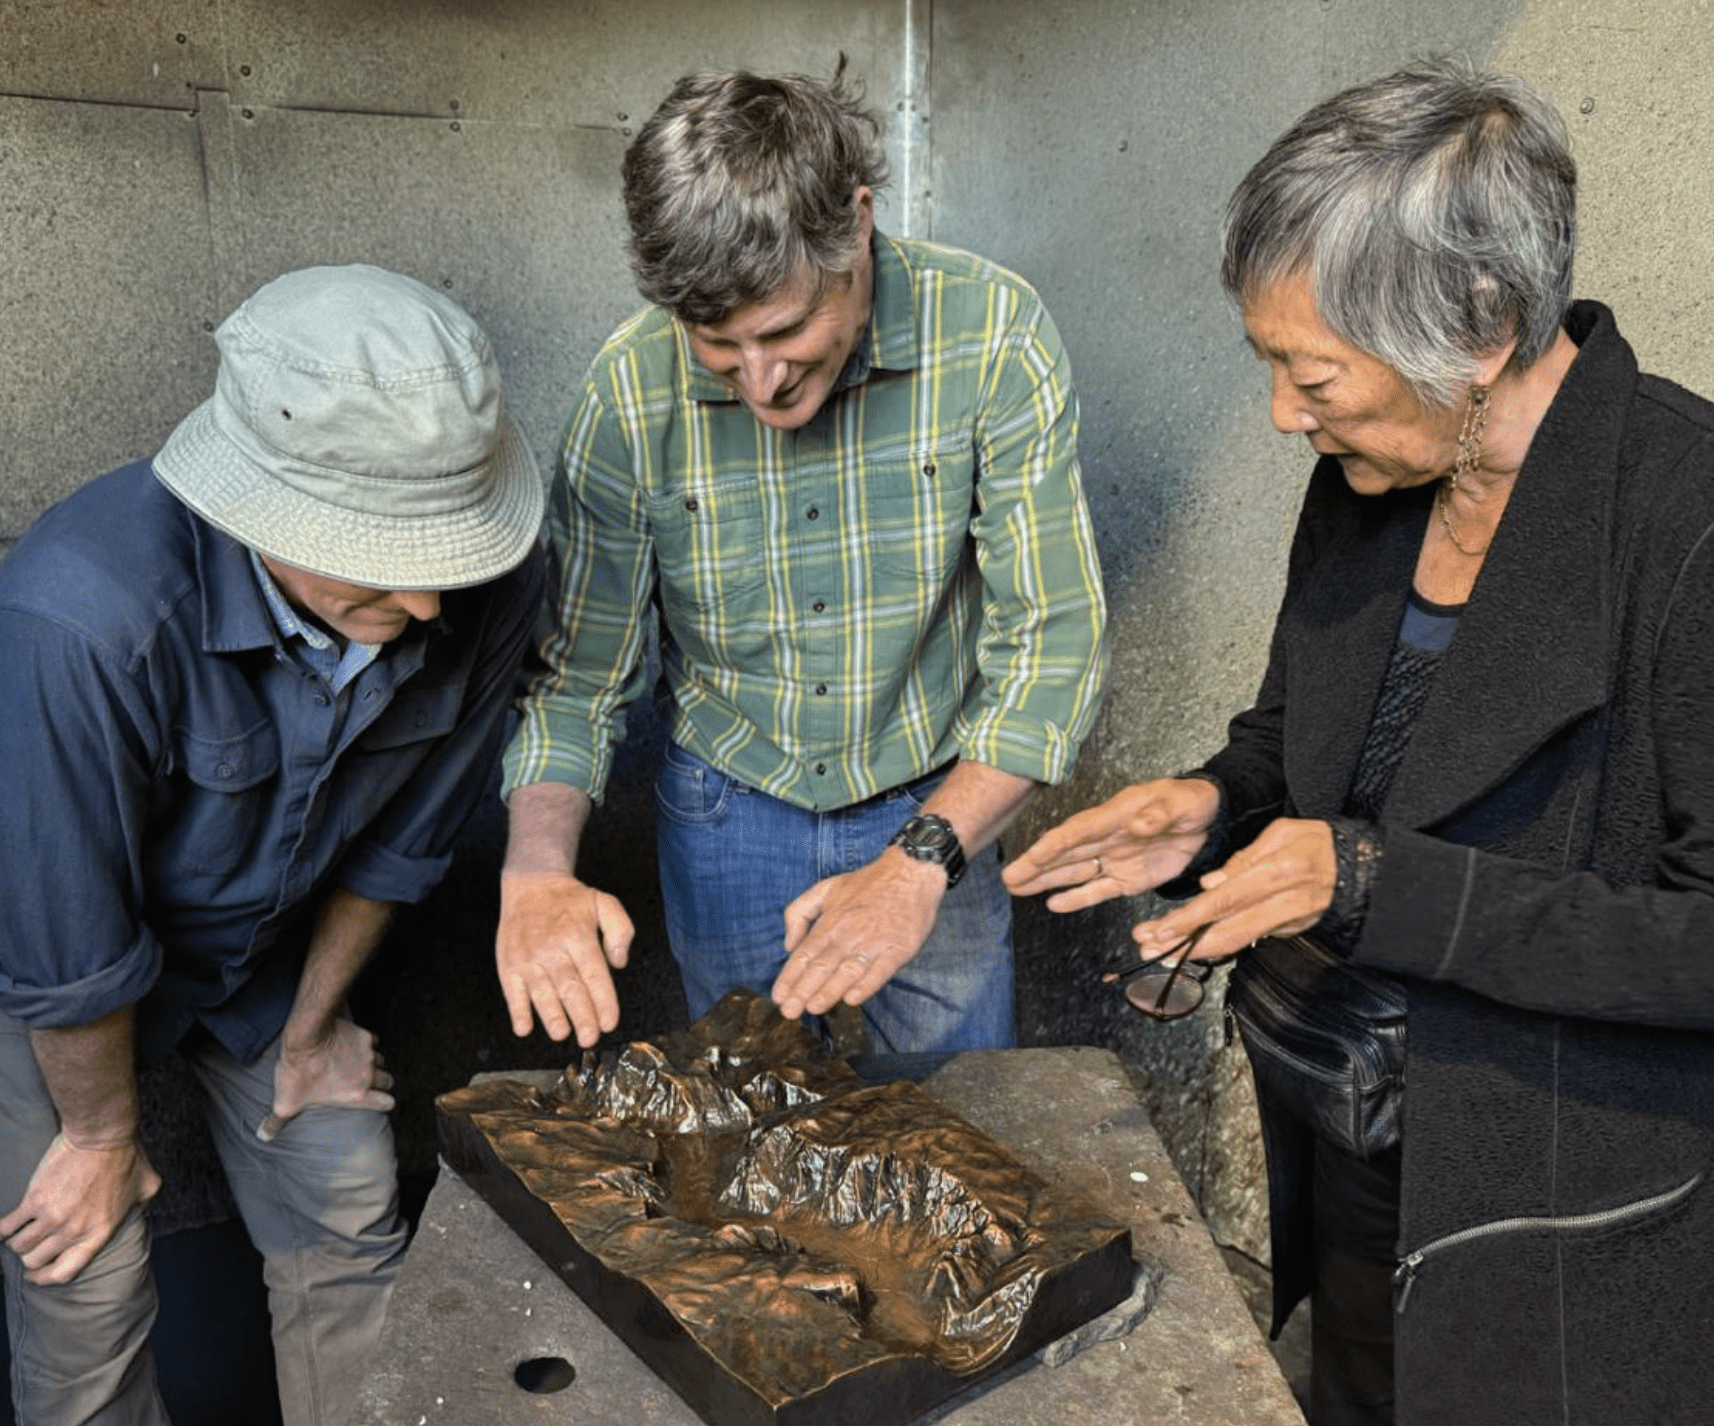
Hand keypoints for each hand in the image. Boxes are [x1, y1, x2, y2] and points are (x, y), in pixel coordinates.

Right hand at [0, 1132, 160, 1284]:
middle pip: (36, 1260)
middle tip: (31, 1246)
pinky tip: (5, 1226)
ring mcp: (52, 1218)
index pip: (64, 1272)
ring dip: (17, 1241)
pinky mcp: (34, 1201)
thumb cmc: (127, 1157)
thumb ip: (143, 1204)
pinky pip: (7, 1226)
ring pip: (20, 1246)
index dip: (45, 1278)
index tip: (36, 1274)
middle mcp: (73, 1231)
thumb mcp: (148, 1186)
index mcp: (99, 1232)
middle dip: (31, 1256)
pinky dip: (3, 1229)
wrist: (102, 1136)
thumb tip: (142, 1208)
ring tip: (21, 1232)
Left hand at [256, 1017, 395, 1141]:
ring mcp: (369, 1054)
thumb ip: (276, 1122)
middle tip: (362, 1081)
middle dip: (379, 1082)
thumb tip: (263, 1136)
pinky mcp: (365, 1036)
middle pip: (388, 1080)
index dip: (383, 1102)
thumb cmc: (298, 1072)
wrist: (305, 1037)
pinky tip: (350, 1044)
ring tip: (355, 1063)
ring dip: (372, 1063)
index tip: (374, 1100)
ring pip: (381, 1061)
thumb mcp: (286, 1102)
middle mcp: (368, 1076)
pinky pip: (373, 1042)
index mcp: (357, 1095)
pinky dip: (365, 1044)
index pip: (387, 1103)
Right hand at [497, 869, 632, 1045]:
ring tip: (563, 1034)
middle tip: (590, 1039)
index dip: (603, 1001)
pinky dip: (517, 1011)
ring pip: (542, 994)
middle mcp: (552, 948)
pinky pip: (513, 992)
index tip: (610, 1023)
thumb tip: (619, 963)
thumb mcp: (604, 902)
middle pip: (569, 989)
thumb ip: (620, 930)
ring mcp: (528, 958)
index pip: (594, 974)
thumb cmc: (571, 900)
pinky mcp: (509, 964)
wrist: (531, 884)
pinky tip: (524, 1028)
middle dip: (581, 1017)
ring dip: (552, 1017)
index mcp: (578, 935)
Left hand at [772, 850, 945, 1017]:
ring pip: (847, 971)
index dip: (789, 978)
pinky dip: (866, 985)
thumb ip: (799, 912)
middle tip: (790, 1011)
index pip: (804, 955)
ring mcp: (874, 942)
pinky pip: (880, 970)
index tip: (779, 997)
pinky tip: (853, 998)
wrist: (910, 872)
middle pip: (821, 966)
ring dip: (829, 991)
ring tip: (814, 1008)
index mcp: (830, 922)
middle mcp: (849, 934)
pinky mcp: (898, 948)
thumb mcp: (825, 888)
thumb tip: (788, 943)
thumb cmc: (867, 883)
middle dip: (802, 991)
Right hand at [1001, 777, 1220, 910]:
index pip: (1077, 832)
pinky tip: (1055, 904)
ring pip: (1074, 873)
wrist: (1210, 819)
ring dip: (1046, 881)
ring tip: (1017, 888)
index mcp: (1114, 816)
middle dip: (1036, 866)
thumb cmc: (1191, 801)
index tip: (1030, 857)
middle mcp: (1107, 837)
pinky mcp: (1128, 878)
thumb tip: (1137, 824)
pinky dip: (1077, 898)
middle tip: (1008, 878)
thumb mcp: (1180, 802)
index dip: (1053, 846)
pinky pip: (1098, 890)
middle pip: (1065, 854)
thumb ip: (1158, 813)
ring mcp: (1115, 859)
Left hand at [1131, 816, 1337, 963]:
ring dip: (1196, 950)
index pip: (1224, 901)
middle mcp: (1283, 904)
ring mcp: (1288, 922)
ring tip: (1160, 950)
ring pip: (1237, 942)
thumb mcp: (1284, 832)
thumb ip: (1245, 859)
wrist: (1361, 868)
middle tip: (1148, 947)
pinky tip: (1193, 944)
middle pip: (1227, 932)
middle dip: (1183, 944)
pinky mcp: (1290, 931)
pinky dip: (1220, 944)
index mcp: (1278, 873)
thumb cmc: (1321, 843)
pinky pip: (1250, 938)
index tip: (1160, 929)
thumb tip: (1211, 885)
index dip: (1190, 919)